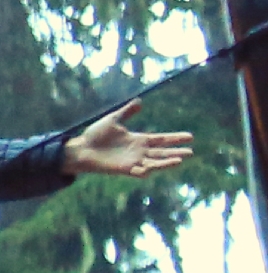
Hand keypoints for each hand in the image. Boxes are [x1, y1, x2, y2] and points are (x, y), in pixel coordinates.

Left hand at [66, 102, 196, 180]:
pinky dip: (147, 170)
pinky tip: (153, 168)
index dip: (175, 138)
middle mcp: (139, 151)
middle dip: (176, 152)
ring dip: (166, 162)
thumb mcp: (113, 120)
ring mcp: (133, 161)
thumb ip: (126, 112)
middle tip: (191, 152)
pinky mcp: (124, 169)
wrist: (81, 148)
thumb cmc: (95, 135)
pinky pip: (139, 171)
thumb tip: (139, 101)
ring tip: (180, 160)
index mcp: (138, 140)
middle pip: (162, 152)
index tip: (190, 136)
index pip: (161, 139)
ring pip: (155, 163)